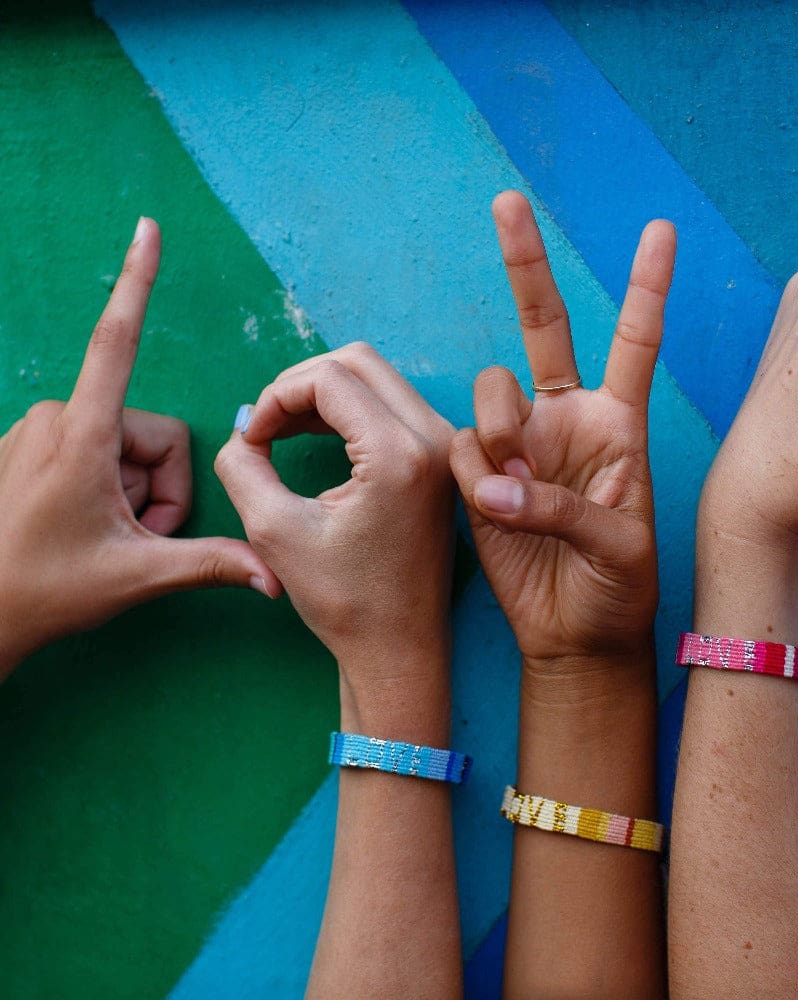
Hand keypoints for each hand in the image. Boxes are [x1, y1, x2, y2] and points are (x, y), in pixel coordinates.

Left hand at [0, 218, 281, 678]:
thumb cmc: (43, 590)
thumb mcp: (138, 576)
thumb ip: (212, 563)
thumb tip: (274, 577)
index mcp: (81, 437)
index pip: (119, 341)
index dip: (138, 282)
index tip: (147, 229)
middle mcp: (54, 419)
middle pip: (152, 432)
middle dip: (161, 487)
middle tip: (140, 535)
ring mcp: (37, 431)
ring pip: (126, 443)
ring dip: (136, 491)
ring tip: (110, 534)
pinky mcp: (29, 446)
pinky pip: (96, 449)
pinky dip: (110, 487)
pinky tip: (88, 523)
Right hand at [214, 344, 455, 715]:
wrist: (400, 647)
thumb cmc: (344, 601)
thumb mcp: (274, 531)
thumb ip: (242, 465)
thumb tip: (244, 427)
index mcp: (399, 455)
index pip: (329, 378)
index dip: (275, 396)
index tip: (251, 438)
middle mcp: (435, 439)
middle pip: (359, 361)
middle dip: (300, 383)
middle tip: (265, 426)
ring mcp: (446, 447)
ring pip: (377, 377)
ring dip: (324, 393)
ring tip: (281, 431)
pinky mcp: (443, 459)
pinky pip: (393, 403)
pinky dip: (349, 409)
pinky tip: (314, 436)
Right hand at [449, 191, 676, 669]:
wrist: (575, 632)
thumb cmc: (618, 588)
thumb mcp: (617, 546)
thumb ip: (561, 506)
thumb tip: (494, 484)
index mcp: (619, 424)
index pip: (635, 342)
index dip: (646, 286)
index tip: (660, 228)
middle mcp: (566, 419)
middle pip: (544, 326)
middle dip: (525, 265)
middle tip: (507, 203)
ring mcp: (519, 442)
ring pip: (490, 392)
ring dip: (497, 432)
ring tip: (514, 491)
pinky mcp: (480, 472)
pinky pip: (462, 447)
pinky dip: (473, 474)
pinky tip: (493, 507)